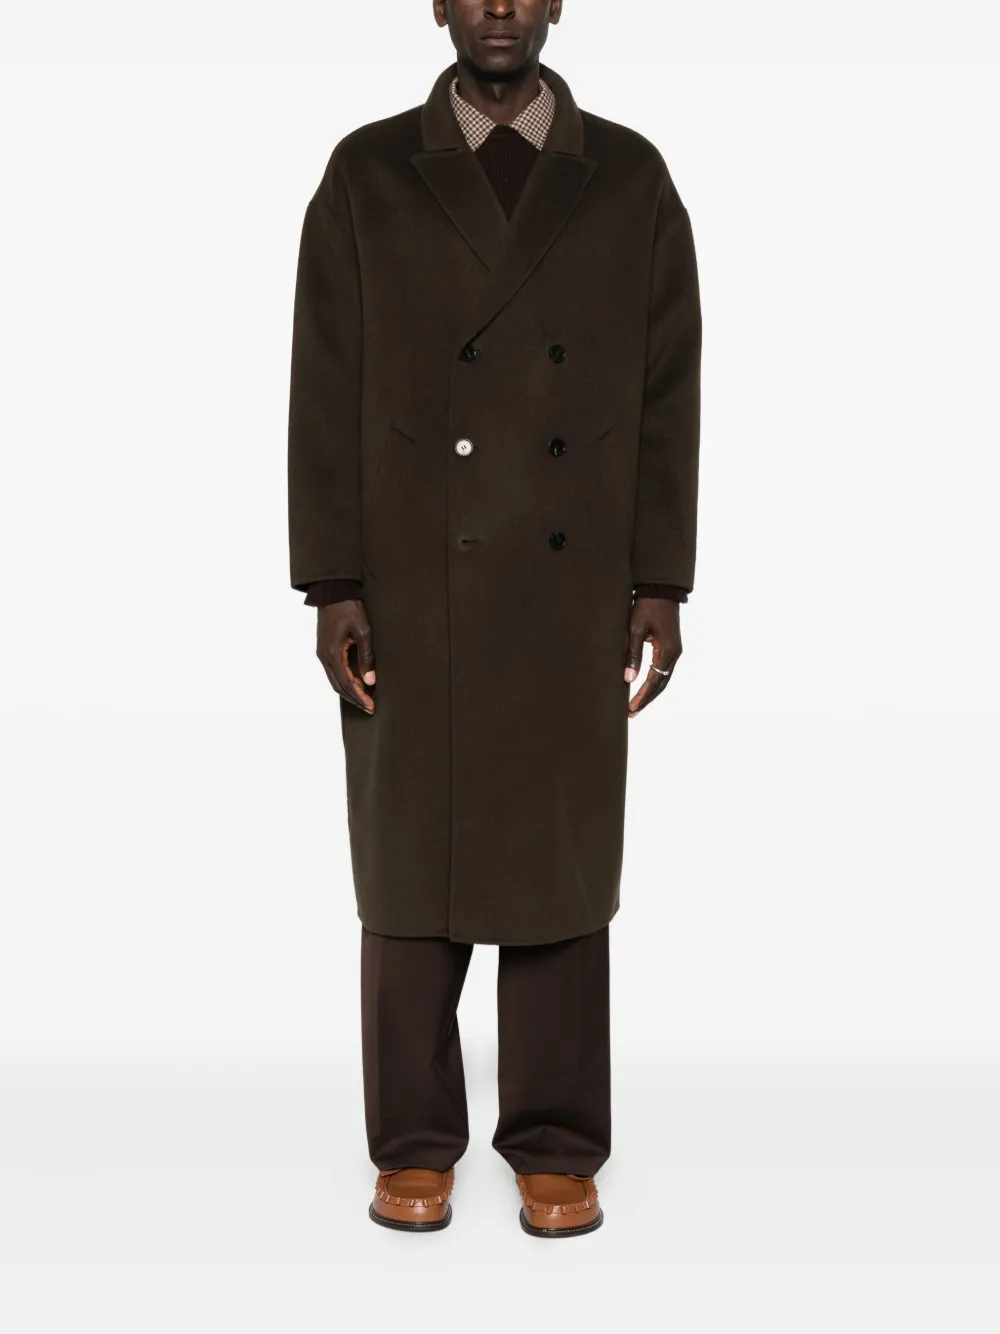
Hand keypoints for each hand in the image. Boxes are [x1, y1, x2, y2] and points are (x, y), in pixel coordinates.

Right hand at [316, 599, 375, 713]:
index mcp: (332, 653)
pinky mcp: (324, 648)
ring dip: (348, 691)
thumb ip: (367, 657)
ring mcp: (322, 652)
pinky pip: (333, 670)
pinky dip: (344, 680)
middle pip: (338, 686)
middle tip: (369, 708)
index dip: (359, 696)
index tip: (371, 706)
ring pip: (334, 679)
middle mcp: (324, 656)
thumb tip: (370, 681)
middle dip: (354, 699)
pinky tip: (355, 683)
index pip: (346, 683)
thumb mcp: (364, 631)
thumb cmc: (350, 607)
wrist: (333, 591)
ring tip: (364, 699)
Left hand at [624, 597, 681, 716]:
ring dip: (651, 692)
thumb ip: (632, 655)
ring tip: (636, 705)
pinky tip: (645, 687)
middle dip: (646, 699)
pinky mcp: (671, 647)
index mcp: (667, 651)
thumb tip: (628, 679)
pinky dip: (654, 681)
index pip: (654, 681)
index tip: (631, 708)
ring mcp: (674, 651)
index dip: (642, 696)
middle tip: (631, 712)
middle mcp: (674, 654)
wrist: (661, 590)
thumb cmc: (646, 607)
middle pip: (661, 684)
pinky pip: (663, 670)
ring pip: (663, 678)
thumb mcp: (635, 629)